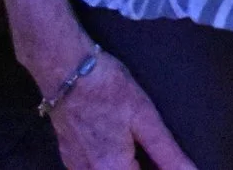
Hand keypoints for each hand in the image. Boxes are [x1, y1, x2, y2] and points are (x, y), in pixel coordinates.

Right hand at [39, 46, 197, 169]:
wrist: (65, 71)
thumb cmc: (109, 90)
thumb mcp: (146, 119)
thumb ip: (167, 154)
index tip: (164, 162)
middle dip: (142, 166)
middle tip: (157, 155)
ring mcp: (76, 167)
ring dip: (127, 166)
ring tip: (139, 148)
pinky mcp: (68, 156)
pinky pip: (95, 168)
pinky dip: (111, 163)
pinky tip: (120, 144)